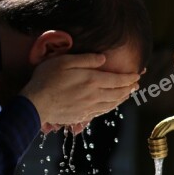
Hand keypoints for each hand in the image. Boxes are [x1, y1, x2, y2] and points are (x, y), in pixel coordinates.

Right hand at [20, 53, 138, 129]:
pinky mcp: (82, 116)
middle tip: (137, 85)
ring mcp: (88, 107)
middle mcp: (94, 95)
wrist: (35, 104)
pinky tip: (111, 105)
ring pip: (112, 104)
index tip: (138, 75)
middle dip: (129, 88)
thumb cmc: (47, 79)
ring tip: (128, 94)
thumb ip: (86, 59)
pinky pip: (102, 112)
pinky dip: (111, 107)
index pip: (117, 80)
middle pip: (118, 93)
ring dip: (122, 98)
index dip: (129, 78)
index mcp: (91, 81)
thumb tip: (104, 58)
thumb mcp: (65, 61)